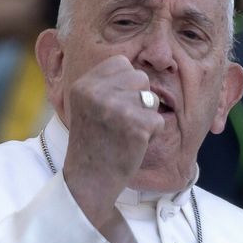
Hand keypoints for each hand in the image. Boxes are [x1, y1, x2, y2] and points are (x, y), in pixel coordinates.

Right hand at [63, 55, 162, 228]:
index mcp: (83, 84)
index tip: (115, 106)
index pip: (121, 63)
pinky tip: (133, 144)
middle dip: (138, 99)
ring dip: (145, 116)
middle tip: (121, 122)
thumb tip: (134, 68)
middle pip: (140, 77)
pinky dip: (152, 134)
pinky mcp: (135, 125)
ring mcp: (116, 108)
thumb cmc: (93, 143)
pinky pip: (158, 120)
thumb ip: (104, 84)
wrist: (89, 179)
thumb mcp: (87, 105)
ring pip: (151, 98)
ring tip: (127, 133)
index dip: (126, 84)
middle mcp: (97, 92)